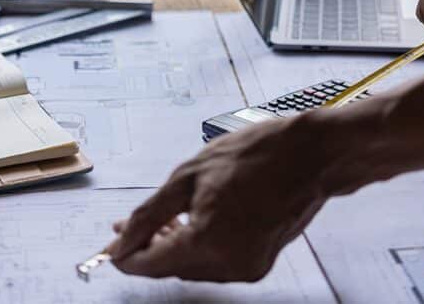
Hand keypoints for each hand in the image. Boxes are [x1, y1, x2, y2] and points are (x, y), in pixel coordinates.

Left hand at [109, 115, 327, 281]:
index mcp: (208, 242)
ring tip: (165, 218)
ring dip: (174, 247)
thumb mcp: (189, 175)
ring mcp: (248, 267)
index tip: (112, 246)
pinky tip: (192, 223)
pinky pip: (217, 263)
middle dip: (149, 247)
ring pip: (194, 267)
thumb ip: (150, 213)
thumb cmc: (258, 155)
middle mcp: (229, 264)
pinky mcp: (260, 263)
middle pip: (172, 268)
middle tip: (132, 224)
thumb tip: (122, 238)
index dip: (127, 255)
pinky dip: (200, 247)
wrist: (311, 155)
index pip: (151, 264)